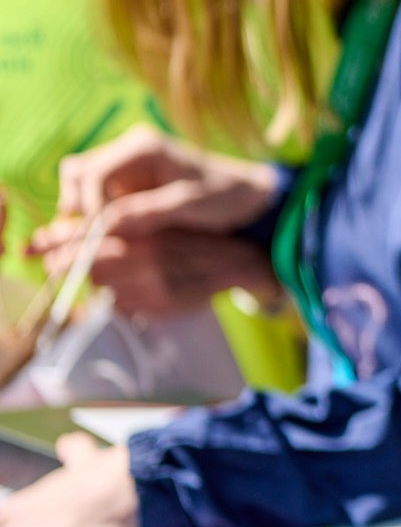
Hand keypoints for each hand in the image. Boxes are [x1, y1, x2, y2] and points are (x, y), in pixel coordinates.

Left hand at [34, 225, 281, 317]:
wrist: (239, 260)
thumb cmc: (192, 237)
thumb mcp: (158, 220)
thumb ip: (120, 226)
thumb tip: (70, 233)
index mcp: (145, 230)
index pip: (86, 235)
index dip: (55, 240)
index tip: (35, 245)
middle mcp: (147, 257)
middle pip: (84, 264)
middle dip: (66, 264)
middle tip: (58, 263)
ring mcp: (152, 285)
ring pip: (99, 285)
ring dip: (96, 280)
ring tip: (112, 271)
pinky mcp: (159, 306)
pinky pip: (121, 304)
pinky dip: (119, 297)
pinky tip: (134, 287)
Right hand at [40, 126, 277, 243]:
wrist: (248, 196)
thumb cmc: (226, 195)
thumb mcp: (191, 204)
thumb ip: (149, 211)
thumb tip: (105, 223)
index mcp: (144, 146)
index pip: (93, 172)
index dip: (88, 204)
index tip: (97, 233)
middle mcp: (129, 151)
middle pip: (76, 172)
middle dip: (76, 204)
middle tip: (88, 237)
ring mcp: (125, 168)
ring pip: (79, 185)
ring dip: (81, 211)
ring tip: (96, 239)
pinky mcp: (126, 185)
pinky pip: (94, 198)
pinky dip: (92, 216)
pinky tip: (106, 237)